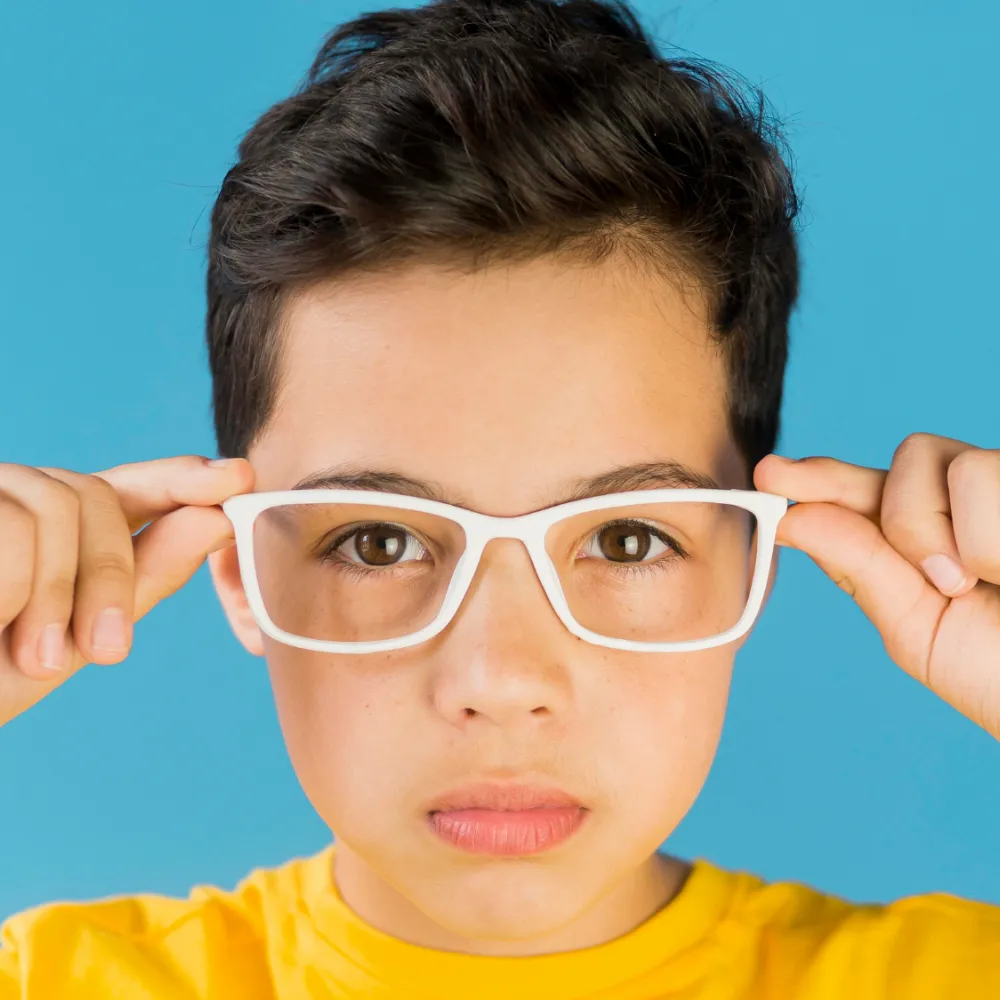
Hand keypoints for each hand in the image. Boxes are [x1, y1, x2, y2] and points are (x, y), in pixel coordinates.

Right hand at [0, 455, 253, 726]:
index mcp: (52, 528)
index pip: (123, 487)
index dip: (178, 478)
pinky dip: (13, 590)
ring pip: (54, 506)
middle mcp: (10, 496)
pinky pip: (12, 529)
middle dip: (112, 576)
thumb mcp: (76, 635)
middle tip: (109, 652)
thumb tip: (218, 517)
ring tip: (31, 655)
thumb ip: (143, 576)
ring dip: (59, 594)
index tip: (236, 479)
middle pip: (95, 496)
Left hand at [754, 434, 999, 739]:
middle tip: (943, 580)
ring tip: (993, 586)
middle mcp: (971, 501)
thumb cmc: (997, 673)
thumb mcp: (916, 627)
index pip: (866, 488)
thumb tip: (791, 518)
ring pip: (951, 465)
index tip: (769, 473)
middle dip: (905, 516)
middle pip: (910, 456)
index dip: (819, 475)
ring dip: (956, 541)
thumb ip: (859, 567)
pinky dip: (992, 544)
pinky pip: (986, 476)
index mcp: (927, 534)